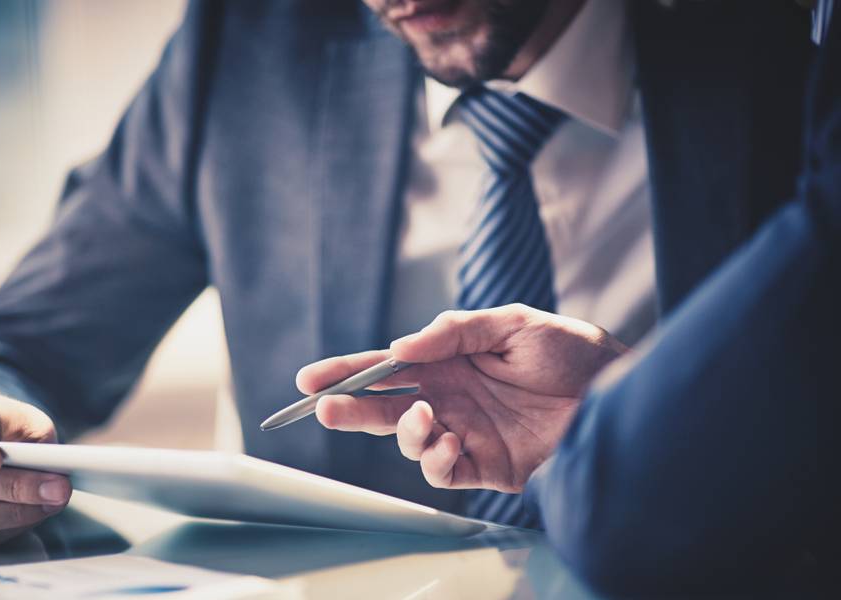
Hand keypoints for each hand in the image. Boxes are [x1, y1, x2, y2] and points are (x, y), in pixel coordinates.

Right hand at [297, 305, 626, 493]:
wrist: (620, 393)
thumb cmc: (572, 350)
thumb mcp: (513, 323)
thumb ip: (455, 331)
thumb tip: (401, 348)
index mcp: (449, 361)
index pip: (388, 367)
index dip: (349, 372)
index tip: (311, 379)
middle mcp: (450, 397)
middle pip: (385, 406)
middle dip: (351, 408)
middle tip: (325, 409)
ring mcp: (465, 431)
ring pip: (408, 441)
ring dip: (402, 432)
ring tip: (424, 417)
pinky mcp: (486, 466)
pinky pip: (443, 471)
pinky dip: (436, 460)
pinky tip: (450, 442)